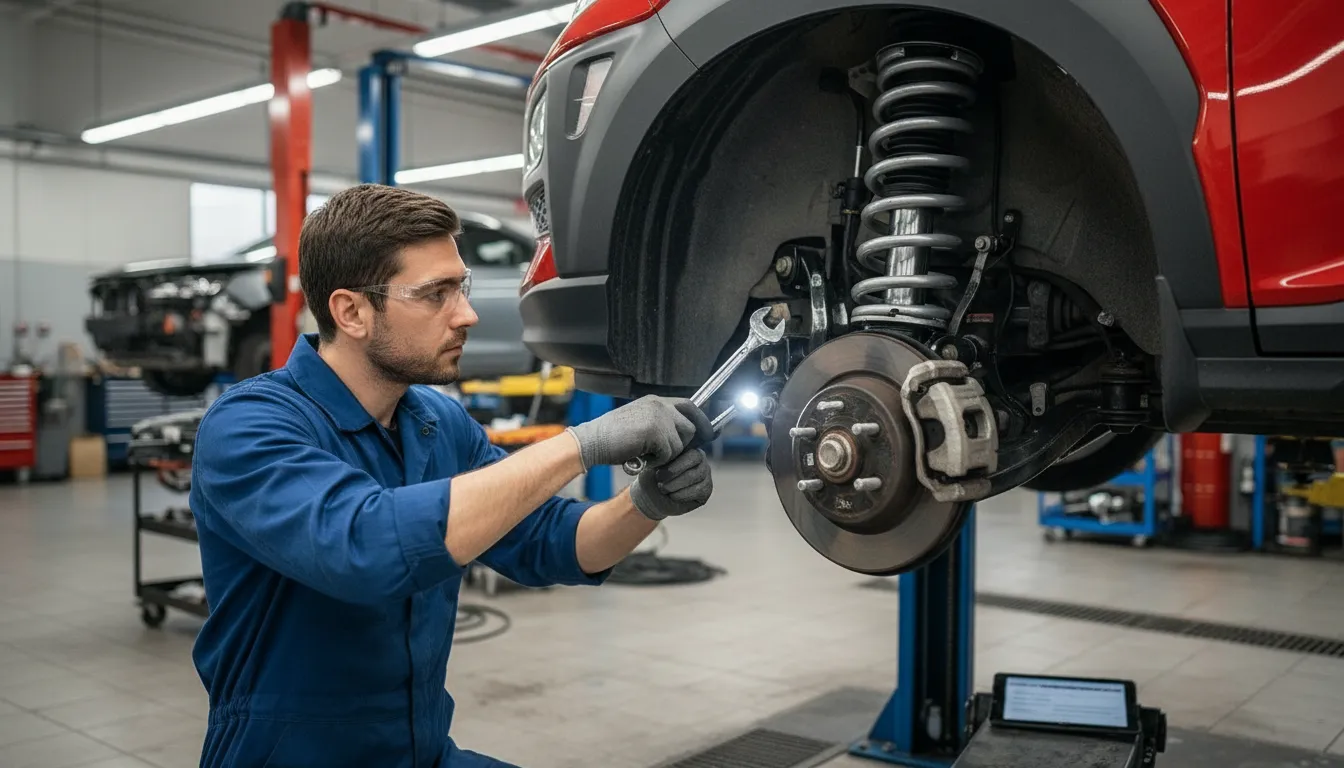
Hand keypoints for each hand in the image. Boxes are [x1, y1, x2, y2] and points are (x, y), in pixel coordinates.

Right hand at [566, 396, 714, 470]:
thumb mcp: (640, 423)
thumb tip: (686, 434)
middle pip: (689, 427)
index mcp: (655, 401)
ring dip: (666, 455)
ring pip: (680, 444)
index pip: (689, 405)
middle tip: (662, 454)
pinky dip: (656, 461)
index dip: (702, 419)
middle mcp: (659, 405)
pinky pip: (668, 453)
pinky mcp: (655, 431)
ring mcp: (658, 416)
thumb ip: (660, 423)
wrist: (591, 442)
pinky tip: (640, 457)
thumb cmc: (612, 438)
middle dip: (680, 445)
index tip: (710, 432)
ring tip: (644, 454)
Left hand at [630, 448, 713, 520]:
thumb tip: (660, 451)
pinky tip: (672, 496)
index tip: (659, 473)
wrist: (653, 496)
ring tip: (663, 489)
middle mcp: (701, 460)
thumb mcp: (653, 465)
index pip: (692, 454)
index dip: (676, 465)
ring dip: (676, 486)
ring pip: (696, 477)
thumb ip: (660, 456)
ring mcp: (706, 475)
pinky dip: (682, 495)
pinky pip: (699, 490)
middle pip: (695, 465)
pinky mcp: (706, 490)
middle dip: (675, 476)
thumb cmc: (653, 477)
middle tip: (660, 482)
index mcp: (688, 449)